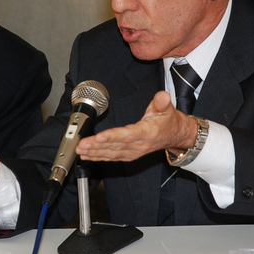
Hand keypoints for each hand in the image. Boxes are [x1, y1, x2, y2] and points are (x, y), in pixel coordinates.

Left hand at [76, 91, 196, 161]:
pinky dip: (98, 157)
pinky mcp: (128, 155)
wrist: (173, 136)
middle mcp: (139, 145)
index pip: (128, 135)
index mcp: (147, 133)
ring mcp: (133, 152)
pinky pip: (112, 157)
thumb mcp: (167, 108)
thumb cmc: (168, 121)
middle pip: (115, 146)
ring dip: (94, 152)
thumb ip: (162, 102)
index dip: (113, 137)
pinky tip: (87, 156)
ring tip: (80, 150)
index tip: (99, 137)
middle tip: (81, 144)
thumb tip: (162, 96)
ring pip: (111, 154)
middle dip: (96, 146)